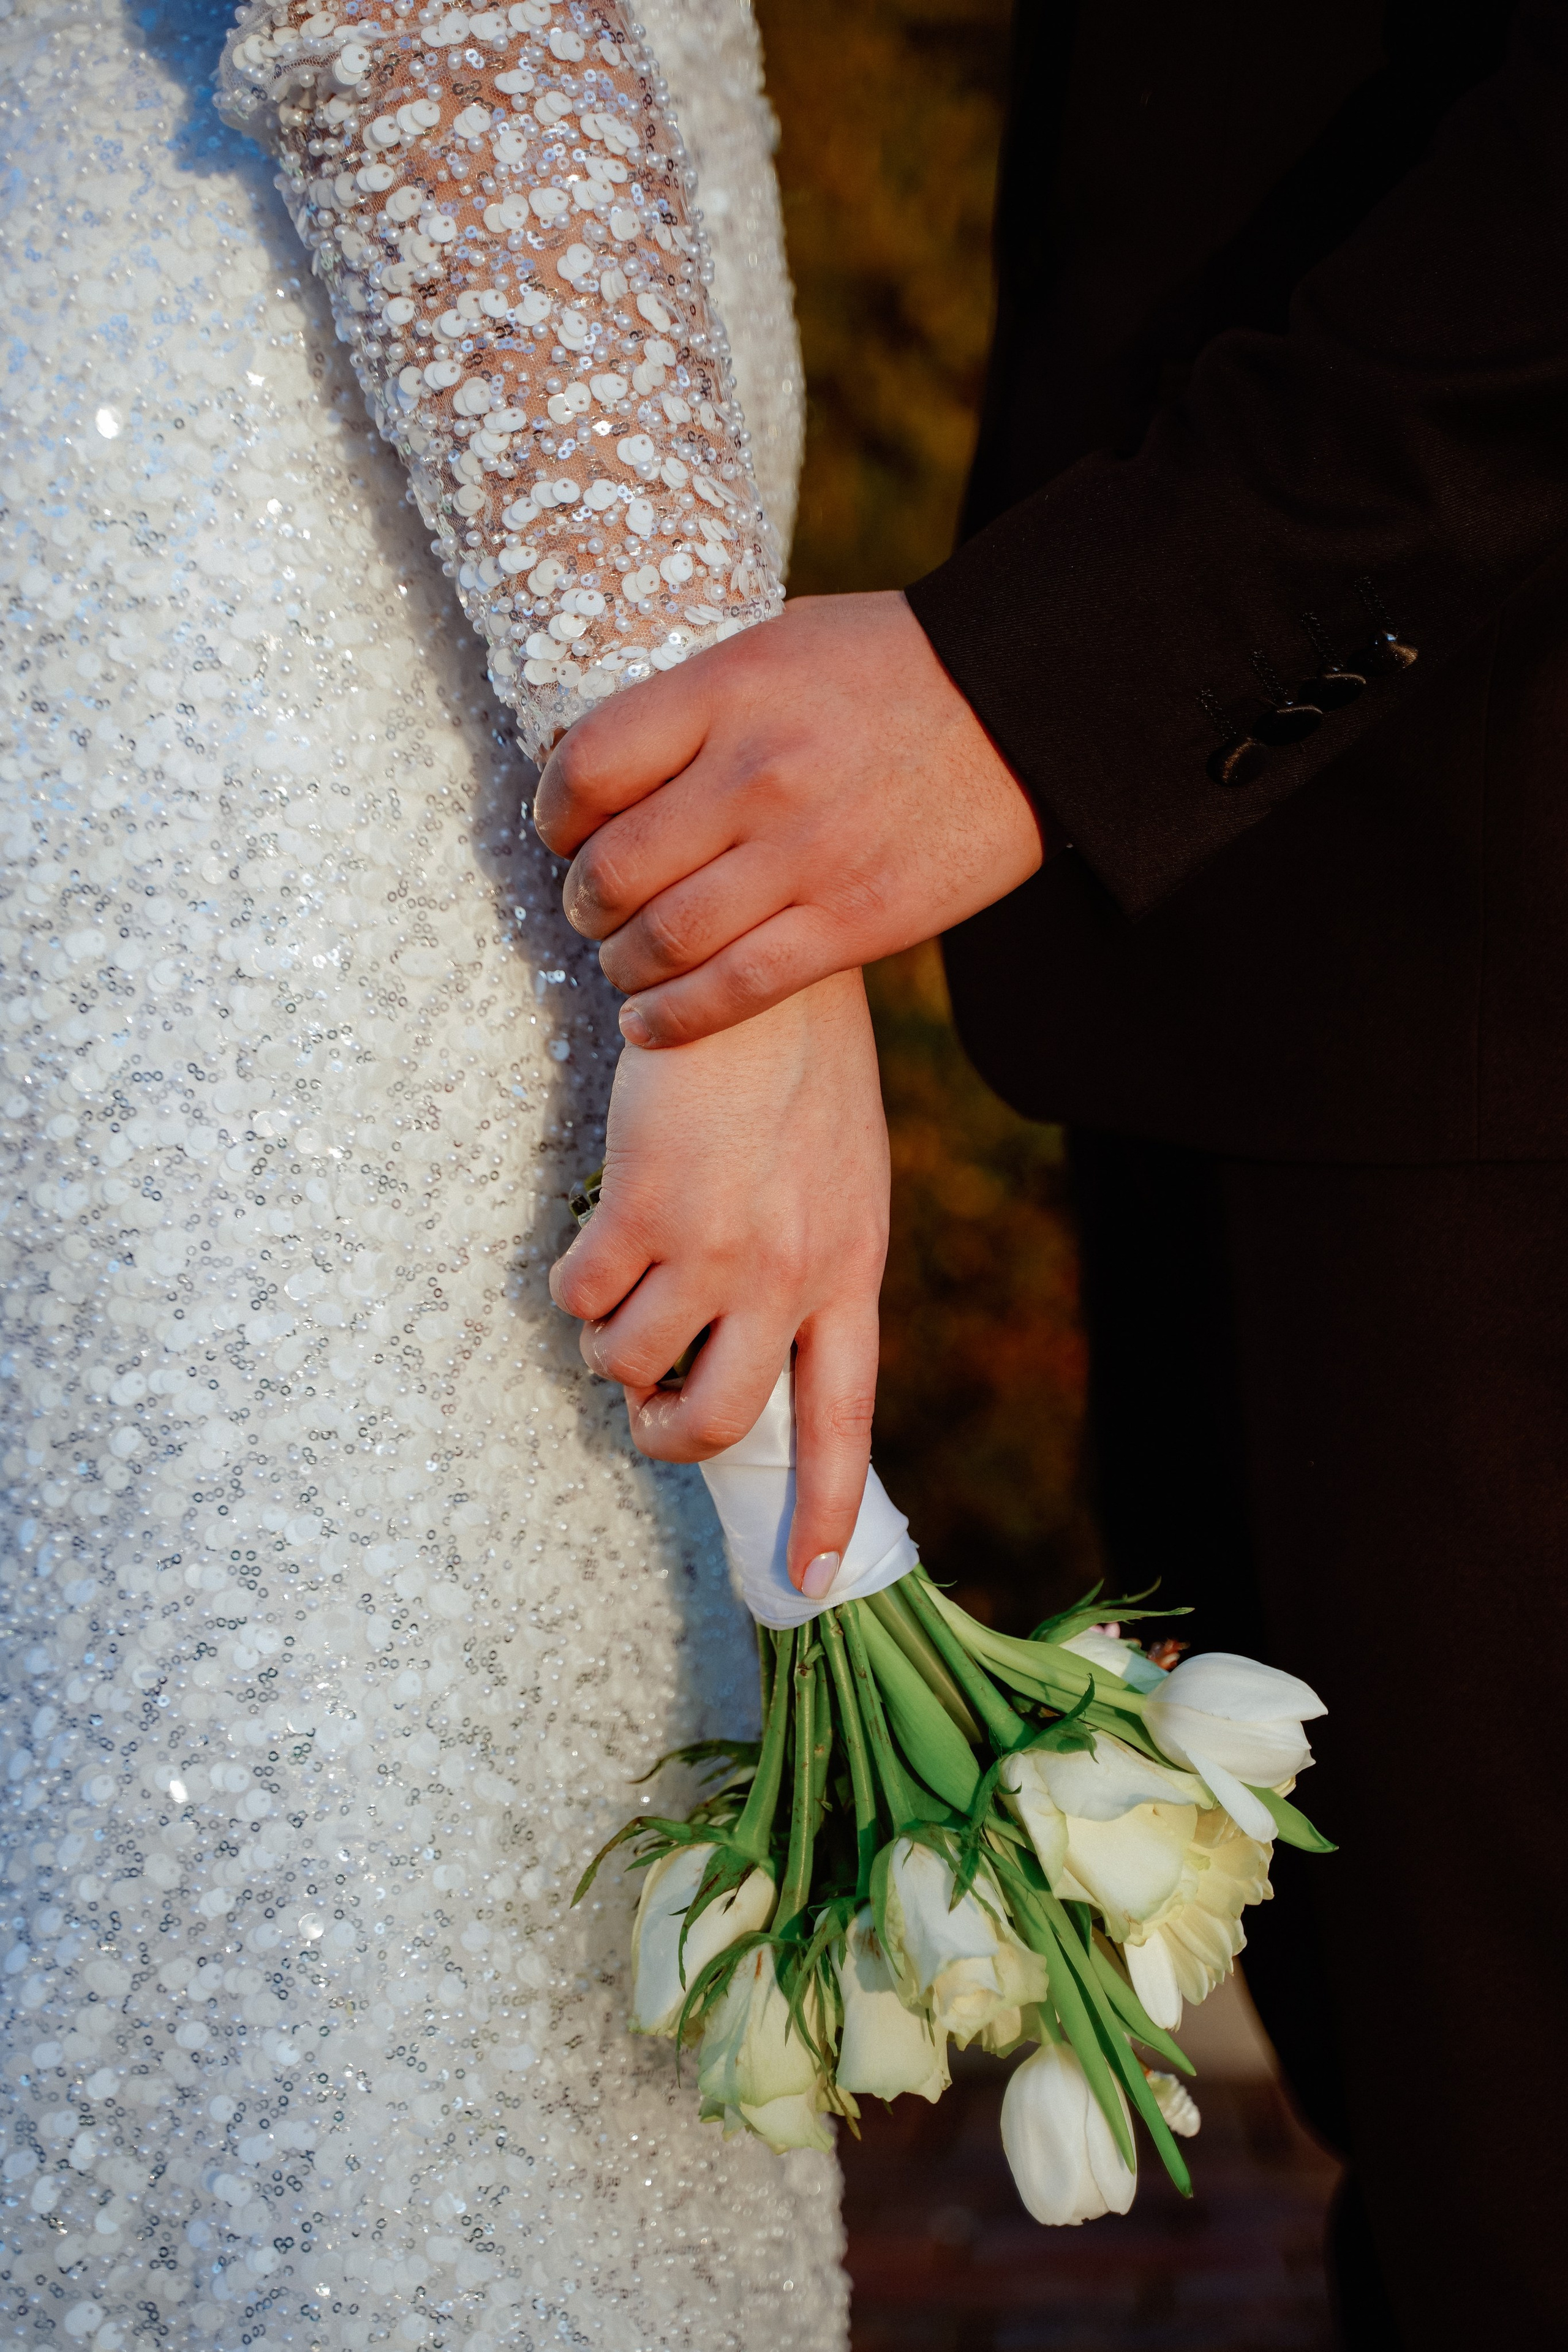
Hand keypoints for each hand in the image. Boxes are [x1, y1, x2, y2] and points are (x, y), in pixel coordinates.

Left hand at [533, 591, 1050, 1045]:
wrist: (1030, 706)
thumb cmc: (894, 669)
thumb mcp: (781, 644)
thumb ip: (696, 701)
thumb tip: (603, 758)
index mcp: (729, 691)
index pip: (589, 767)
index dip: (554, 813)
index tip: (562, 833)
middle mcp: (757, 774)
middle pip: (615, 866)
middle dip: (583, 902)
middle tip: (590, 909)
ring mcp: (807, 854)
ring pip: (665, 938)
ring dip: (622, 963)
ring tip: (623, 962)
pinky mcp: (855, 921)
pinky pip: (737, 990)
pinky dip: (674, 1018)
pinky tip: (649, 1022)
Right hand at [549, 968, 889, 1592]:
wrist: (761, 975)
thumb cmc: (799, 1071)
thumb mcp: (841, 1178)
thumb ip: (812, 1263)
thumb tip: (751, 1343)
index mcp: (849, 1270)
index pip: (841, 1418)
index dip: (818, 1507)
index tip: (805, 1581)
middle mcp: (790, 1276)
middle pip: (720, 1420)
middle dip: (665, 1437)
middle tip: (642, 1408)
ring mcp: (717, 1250)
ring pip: (631, 1366)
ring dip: (607, 1350)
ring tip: (614, 1294)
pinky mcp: (645, 1212)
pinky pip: (582, 1301)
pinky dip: (572, 1288)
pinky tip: (590, 1240)